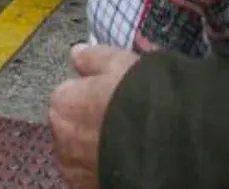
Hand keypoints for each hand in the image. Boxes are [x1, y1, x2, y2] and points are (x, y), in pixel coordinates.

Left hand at [50, 44, 140, 188]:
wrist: (168, 143)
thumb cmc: (142, 97)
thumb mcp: (120, 62)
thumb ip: (93, 58)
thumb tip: (77, 53)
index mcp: (63, 102)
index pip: (69, 95)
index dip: (93, 96)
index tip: (112, 98)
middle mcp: (61, 137)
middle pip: (72, 127)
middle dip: (91, 125)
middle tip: (122, 122)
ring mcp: (74, 168)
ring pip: (81, 155)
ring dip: (96, 151)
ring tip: (128, 145)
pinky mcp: (88, 188)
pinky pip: (91, 177)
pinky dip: (103, 171)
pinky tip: (127, 163)